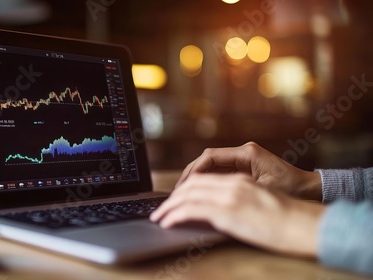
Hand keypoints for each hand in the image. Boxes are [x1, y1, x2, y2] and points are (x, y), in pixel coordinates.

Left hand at [150, 173, 325, 256]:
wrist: (306, 225)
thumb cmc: (290, 219)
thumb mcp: (261, 203)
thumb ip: (239, 201)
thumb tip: (221, 213)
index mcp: (241, 180)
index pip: (203, 177)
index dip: (185, 187)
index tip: (175, 199)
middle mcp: (233, 184)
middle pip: (192, 183)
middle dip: (172, 196)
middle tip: (161, 208)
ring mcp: (230, 196)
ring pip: (187, 194)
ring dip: (168, 206)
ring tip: (158, 216)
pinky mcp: (228, 212)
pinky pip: (191, 210)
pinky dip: (174, 214)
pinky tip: (166, 222)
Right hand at [176, 142, 321, 200]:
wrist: (310, 189)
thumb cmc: (292, 189)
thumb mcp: (263, 190)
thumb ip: (237, 187)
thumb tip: (210, 193)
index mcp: (247, 153)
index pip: (211, 156)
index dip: (194, 170)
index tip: (184, 185)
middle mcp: (243, 152)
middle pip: (207, 160)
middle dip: (191, 175)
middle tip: (178, 191)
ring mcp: (242, 159)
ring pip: (211, 166)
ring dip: (197, 178)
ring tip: (184, 193)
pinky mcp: (243, 167)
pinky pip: (219, 172)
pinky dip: (207, 181)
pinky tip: (199, 193)